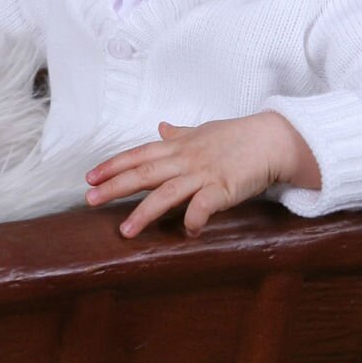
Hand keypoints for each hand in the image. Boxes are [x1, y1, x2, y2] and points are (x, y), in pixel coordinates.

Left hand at [85, 113, 320, 237]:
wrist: (272, 139)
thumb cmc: (237, 137)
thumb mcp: (204, 131)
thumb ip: (179, 134)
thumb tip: (160, 128)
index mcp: (178, 147)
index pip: (138, 155)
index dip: (112, 166)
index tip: (89, 178)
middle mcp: (186, 159)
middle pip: (144, 173)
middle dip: (114, 187)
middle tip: (90, 200)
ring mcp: (204, 174)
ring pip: (166, 193)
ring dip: (144, 213)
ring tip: (125, 232)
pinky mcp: (223, 189)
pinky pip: (202, 207)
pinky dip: (192, 221)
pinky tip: (186, 234)